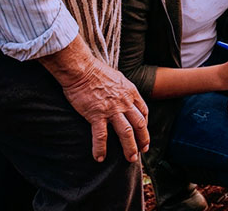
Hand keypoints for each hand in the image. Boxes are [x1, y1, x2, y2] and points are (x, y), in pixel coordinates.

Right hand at [41, 38, 149, 162]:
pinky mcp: (96, 115)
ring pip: (126, 132)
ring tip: (131, 159)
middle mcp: (124, 102)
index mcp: (130, 92)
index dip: (145, 124)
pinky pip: (101, 136)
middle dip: (143, 139)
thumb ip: (123, 89)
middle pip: (139, 124)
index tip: (143, 132)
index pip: (143, 111)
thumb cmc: (96, 71)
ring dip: (130, 147)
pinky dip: (100, 149)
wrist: (81, 69)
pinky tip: (100, 158)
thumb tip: (124, 95)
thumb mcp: (117, 78)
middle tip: (143, 151)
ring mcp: (111, 110)